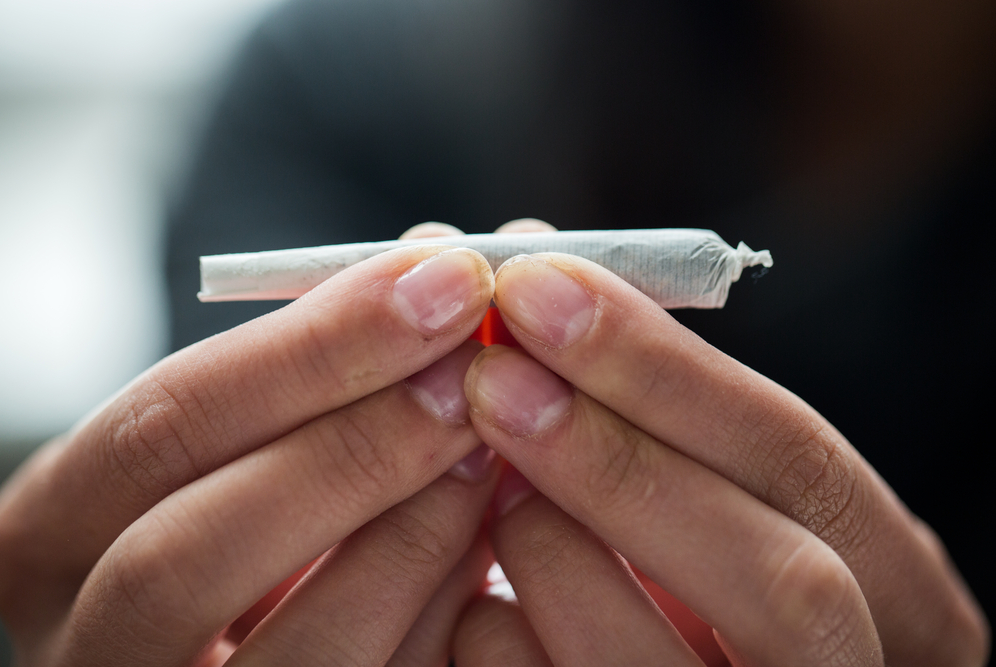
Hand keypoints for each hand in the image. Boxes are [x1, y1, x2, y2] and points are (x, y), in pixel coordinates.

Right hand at [0, 244, 497, 665]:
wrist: (238, 631)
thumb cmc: (243, 496)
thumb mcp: (246, 429)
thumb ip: (322, 354)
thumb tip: (437, 253)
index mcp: (58, 527)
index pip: (165, 424)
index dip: (313, 348)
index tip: (441, 280)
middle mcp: (88, 638)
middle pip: (193, 546)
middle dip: (355, 445)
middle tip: (472, 372)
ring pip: (294, 648)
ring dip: (414, 533)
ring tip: (495, 447)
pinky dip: (440, 610)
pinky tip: (488, 534)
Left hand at [457, 252, 989, 664]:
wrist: (659, 663)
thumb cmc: (689, 556)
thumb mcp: (703, 473)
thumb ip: (643, 389)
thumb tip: (529, 261)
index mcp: (888, 577)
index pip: (797, 458)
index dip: (665, 370)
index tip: (538, 286)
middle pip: (779, 579)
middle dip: (617, 462)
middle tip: (491, 375)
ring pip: (664, 665)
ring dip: (552, 553)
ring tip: (484, 486)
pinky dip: (502, 639)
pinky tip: (474, 596)